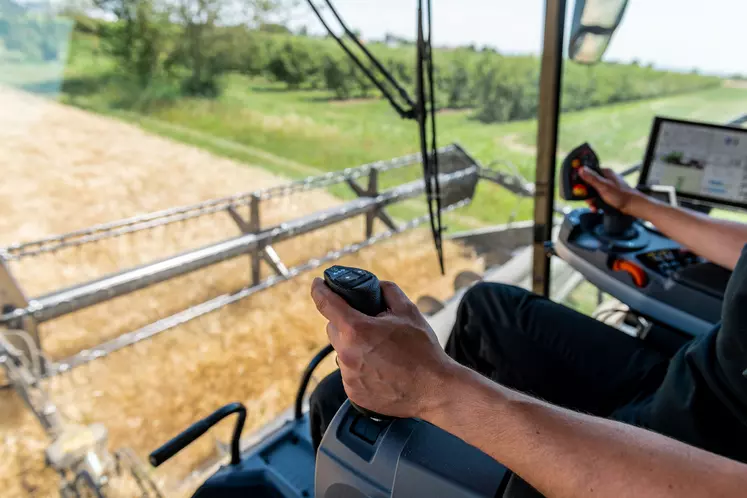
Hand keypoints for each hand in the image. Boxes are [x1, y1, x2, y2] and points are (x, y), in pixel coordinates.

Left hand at [310, 278, 453, 418]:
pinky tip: (381, 369)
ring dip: (354, 347)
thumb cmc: (422, 350)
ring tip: (380, 352)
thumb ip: (387, 291)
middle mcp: (346, 354)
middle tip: (368, 324)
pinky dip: (360, 368)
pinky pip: (350, 373)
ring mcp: (348, 376)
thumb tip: (376, 286)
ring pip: (342, 352)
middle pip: (333, 329)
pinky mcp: (353, 393)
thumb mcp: (408, 311)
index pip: (326, 304)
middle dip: (346, 322)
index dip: (319, 290)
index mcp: (356, 329)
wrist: (434, 389)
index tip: (317, 284)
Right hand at [578, 167, 643, 214]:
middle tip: (587, 199)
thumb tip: (581, 169)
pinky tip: (597, 208)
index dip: (581, 179)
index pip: (588, 172)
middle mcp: (606, 178)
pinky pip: (598, 197)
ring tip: (593, 206)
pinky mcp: (608, 194)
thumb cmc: (621, 195)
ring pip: (593, 192)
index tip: (577, 187)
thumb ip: (592, 178)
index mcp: (605, 172)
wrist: (633, 206)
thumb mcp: (603, 186)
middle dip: (587, 193)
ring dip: (591, 200)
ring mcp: (607, 186)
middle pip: (589, 183)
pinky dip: (596, 203)